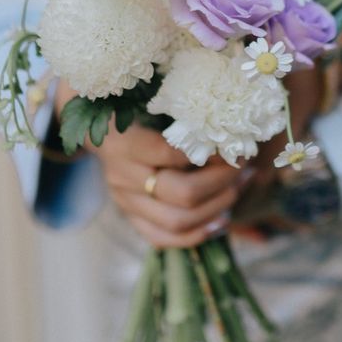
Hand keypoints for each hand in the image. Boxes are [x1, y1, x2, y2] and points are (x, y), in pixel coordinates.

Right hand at [54, 81, 250, 248]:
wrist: (98, 133)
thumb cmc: (133, 110)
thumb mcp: (149, 102)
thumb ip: (181, 113)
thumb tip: (229, 126)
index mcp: (125, 142)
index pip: (172, 155)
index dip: (210, 154)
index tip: (233, 144)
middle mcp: (123, 176)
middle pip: (181, 193)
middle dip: (221, 182)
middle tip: (243, 167)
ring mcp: (126, 202)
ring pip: (177, 221)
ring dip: (217, 208)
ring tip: (239, 188)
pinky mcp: (131, 219)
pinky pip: (163, 238)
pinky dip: (197, 234)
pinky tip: (221, 220)